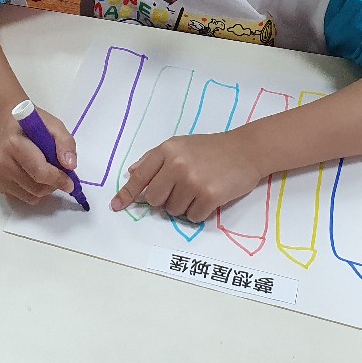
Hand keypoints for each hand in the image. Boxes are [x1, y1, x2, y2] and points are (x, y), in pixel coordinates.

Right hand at [0, 107, 76, 204]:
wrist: (9, 127)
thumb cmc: (33, 125)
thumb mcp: (54, 126)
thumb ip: (65, 143)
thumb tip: (70, 165)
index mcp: (14, 144)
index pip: (39, 171)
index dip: (58, 179)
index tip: (71, 182)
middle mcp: (2, 163)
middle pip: (37, 188)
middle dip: (53, 184)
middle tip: (59, 173)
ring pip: (32, 196)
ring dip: (46, 189)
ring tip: (46, 171)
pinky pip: (25, 198)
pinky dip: (35, 192)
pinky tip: (33, 175)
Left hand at [110, 130, 266, 222]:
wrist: (245, 150)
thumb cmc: (211, 148)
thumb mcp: (179, 145)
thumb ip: (154, 159)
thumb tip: (132, 174)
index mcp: (167, 150)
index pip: (140, 177)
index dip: (127, 194)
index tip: (116, 206)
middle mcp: (177, 165)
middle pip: (154, 199)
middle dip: (163, 200)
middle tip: (180, 190)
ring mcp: (193, 181)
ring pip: (173, 211)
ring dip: (182, 206)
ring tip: (197, 190)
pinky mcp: (209, 196)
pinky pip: (192, 217)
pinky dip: (198, 213)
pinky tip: (208, 198)